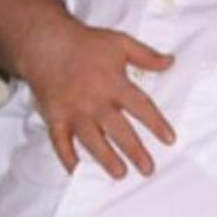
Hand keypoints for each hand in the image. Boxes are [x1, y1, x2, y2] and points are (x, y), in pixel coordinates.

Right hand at [22, 16, 174, 177]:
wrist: (44, 44)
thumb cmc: (86, 43)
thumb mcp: (121, 43)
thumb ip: (147, 56)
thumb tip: (171, 62)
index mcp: (114, 85)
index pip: (141, 107)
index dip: (157, 124)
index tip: (170, 140)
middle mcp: (95, 102)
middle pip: (119, 130)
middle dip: (135, 151)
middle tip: (148, 169)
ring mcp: (73, 112)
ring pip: (92, 140)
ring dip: (106, 158)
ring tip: (120, 174)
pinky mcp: (54, 118)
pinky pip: (60, 142)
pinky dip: (67, 157)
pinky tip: (76, 171)